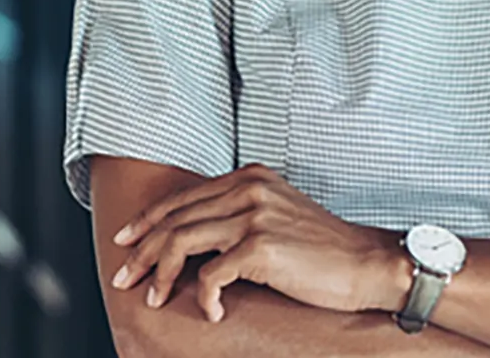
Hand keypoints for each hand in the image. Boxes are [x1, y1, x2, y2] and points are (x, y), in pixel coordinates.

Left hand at [108, 163, 403, 322]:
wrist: (366, 263)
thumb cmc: (323, 249)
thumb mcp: (277, 215)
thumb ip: (239, 213)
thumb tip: (192, 238)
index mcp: (249, 177)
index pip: (183, 198)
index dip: (147, 221)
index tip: (125, 241)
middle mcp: (248, 189)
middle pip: (174, 219)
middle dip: (141, 251)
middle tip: (123, 278)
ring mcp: (254, 216)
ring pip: (181, 242)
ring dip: (160, 275)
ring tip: (155, 299)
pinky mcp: (261, 248)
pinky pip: (212, 275)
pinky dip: (204, 297)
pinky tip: (211, 312)